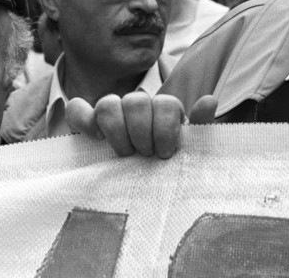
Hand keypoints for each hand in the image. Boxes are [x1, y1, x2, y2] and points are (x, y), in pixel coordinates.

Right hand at [66, 92, 216, 158]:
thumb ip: (200, 127)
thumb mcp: (188, 151)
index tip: (165, 153)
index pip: (165, 103)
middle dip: (142, 132)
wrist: (138, 188)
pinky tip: (95, 137)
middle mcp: (137, 107)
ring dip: (117, 130)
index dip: (165, 127)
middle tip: (145, 155)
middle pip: (137, 102)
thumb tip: (210, 100)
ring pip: (109, 103)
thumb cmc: (167, 166)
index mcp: (163, 111)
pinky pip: (77, 110)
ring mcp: (110, 114)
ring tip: (125, 154)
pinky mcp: (86, 124)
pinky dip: (84, 119)